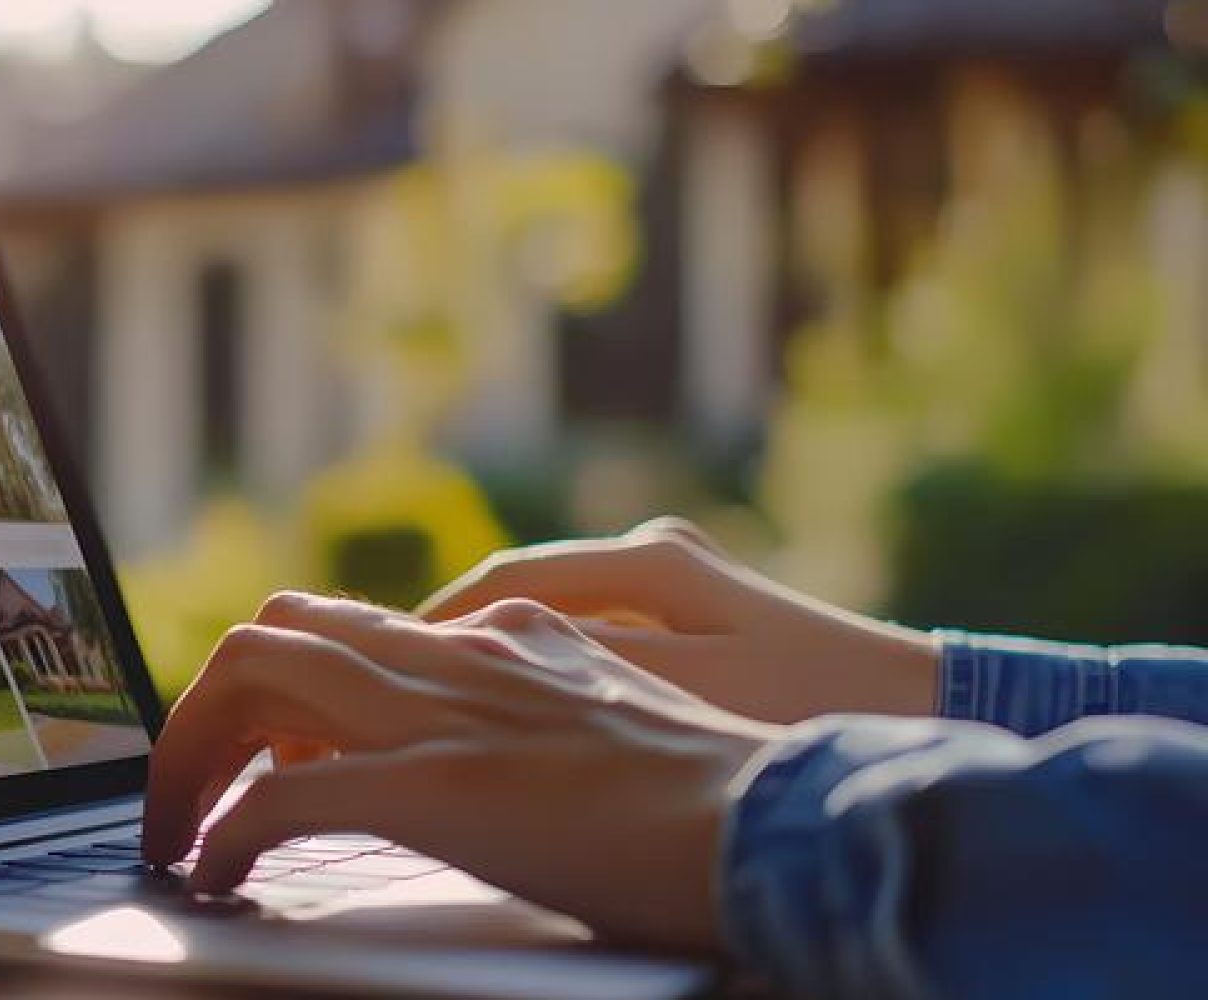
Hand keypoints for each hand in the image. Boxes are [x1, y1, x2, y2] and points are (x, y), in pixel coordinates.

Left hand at [141, 592, 783, 950]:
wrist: (783, 821)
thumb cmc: (719, 796)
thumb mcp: (617, 719)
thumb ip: (542, 710)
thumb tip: (487, 748)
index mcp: (503, 638)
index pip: (346, 624)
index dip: (276, 681)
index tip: (252, 746)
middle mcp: (458, 654)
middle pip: (276, 628)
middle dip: (209, 705)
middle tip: (190, 784)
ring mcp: (443, 714)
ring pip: (254, 674)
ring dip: (190, 753)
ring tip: (175, 828)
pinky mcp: (437, 786)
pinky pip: (283, 795)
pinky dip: (226, 830)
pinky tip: (214, 873)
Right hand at [416, 517, 939, 723]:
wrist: (927, 704)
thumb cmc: (809, 704)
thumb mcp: (684, 691)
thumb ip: (584, 668)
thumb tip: (487, 653)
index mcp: (648, 561)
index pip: (508, 578)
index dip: (438, 621)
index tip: (385, 664)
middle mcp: (657, 553)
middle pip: (529, 590)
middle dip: (465, 636)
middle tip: (409, 688)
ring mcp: (681, 580)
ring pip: (562, 613)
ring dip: (511, 651)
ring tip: (462, 704)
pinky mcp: (702, 611)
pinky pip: (601, 631)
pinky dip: (560, 661)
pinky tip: (544, 705)